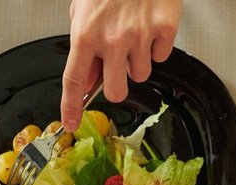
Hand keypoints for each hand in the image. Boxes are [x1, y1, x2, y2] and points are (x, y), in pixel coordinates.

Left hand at [62, 0, 182, 129]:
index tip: (71, 122)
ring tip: (134, 34)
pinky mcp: (164, 30)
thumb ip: (84, 43)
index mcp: (85, 32)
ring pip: (141, 74)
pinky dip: (157, 45)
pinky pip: (161, 55)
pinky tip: (149, 26)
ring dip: (138, 61)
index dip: (71, 106)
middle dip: (117, 84)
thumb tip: (88, 75)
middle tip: (118, 69)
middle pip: (116, 90)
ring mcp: (140, 37)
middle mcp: (112, 39)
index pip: (74, 80)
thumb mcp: (83, 8)